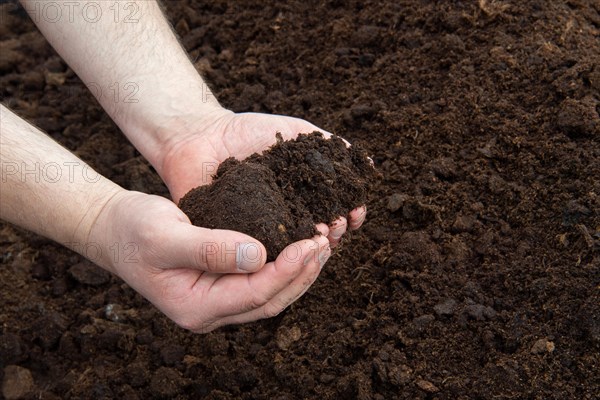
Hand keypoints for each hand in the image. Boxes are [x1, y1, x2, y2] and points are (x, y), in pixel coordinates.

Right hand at [89, 190, 331, 332]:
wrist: (115, 230)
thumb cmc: (133, 231)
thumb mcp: (165, 236)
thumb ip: (208, 248)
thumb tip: (258, 255)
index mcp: (196, 307)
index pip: (254, 294)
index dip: (287, 269)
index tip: (311, 242)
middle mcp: (211, 311)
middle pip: (270, 300)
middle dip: (302, 273)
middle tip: (326, 242)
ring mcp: (218, 300)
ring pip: (270, 293)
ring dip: (299, 271)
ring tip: (322, 243)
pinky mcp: (223, 283)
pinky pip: (262, 279)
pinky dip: (285, 264)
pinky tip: (300, 244)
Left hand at [158, 110, 367, 247]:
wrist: (201, 136)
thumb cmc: (248, 133)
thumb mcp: (294, 133)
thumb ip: (328, 146)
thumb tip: (367, 163)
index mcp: (303, 196)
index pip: (336, 212)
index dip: (351, 214)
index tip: (355, 212)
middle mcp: (287, 218)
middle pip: (320, 234)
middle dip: (335, 232)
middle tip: (336, 225)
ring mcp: (263, 232)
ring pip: (294, 249)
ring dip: (313, 247)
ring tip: (319, 236)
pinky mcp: (238, 241)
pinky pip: (260, 253)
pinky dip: (278, 254)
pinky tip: (290, 245)